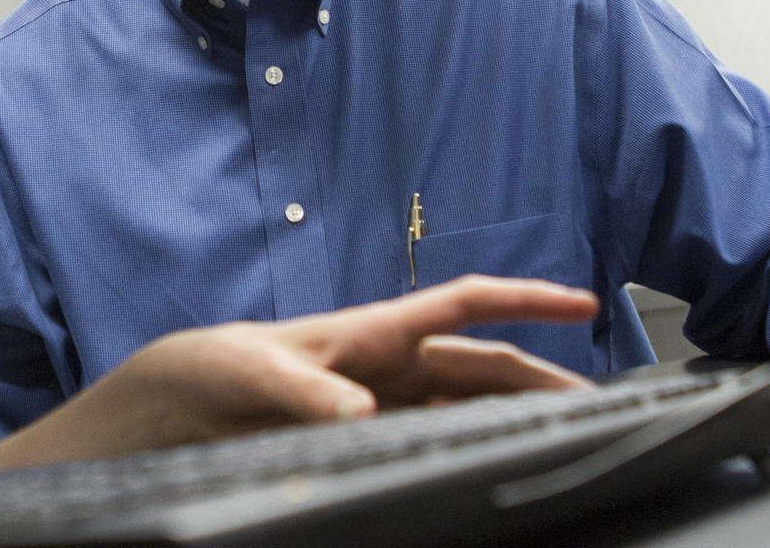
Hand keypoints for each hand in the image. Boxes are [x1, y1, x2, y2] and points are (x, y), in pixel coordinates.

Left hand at [4, 275, 597, 464]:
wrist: (168, 410)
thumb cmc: (207, 370)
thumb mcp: (248, 372)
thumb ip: (303, 389)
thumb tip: (359, 408)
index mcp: (368, 332)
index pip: (461, 306)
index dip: (523, 300)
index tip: (584, 301)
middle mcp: (385, 366)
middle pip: (484, 368)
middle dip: (544, 378)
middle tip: (600, 408)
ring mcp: (380, 404)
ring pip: (469, 407)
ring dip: (516, 418)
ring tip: (565, 441)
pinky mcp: (364, 441)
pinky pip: (435, 440)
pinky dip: (473, 449)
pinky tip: (496, 469)